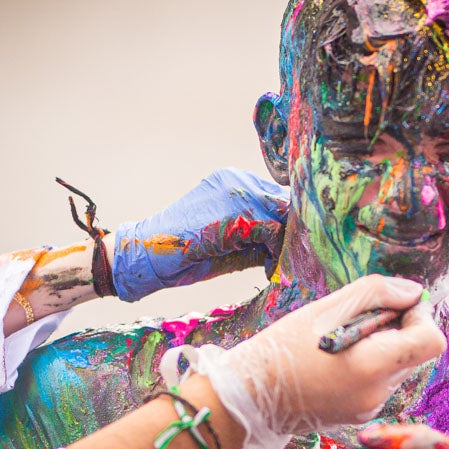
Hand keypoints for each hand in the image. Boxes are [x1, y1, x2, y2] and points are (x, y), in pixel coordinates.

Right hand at [112, 168, 288, 301]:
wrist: (149, 255)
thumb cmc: (191, 253)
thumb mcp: (235, 241)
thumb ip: (264, 235)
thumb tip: (299, 243)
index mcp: (235, 181)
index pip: (278, 195)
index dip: (289, 222)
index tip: (291, 247)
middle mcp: (236, 180)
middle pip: (284, 201)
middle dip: (290, 231)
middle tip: (289, 258)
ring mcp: (234, 192)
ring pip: (280, 214)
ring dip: (283, 243)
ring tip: (274, 265)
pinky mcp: (233, 212)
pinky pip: (271, 229)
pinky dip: (274, 252)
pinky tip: (267, 268)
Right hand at [190, 274, 446, 448]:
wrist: (248, 398)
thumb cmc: (282, 348)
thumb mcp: (327, 308)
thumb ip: (377, 293)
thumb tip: (414, 293)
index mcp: (373, 366)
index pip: (431, 340)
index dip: (419, 317)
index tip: (393, 306)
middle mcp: (378, 393)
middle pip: (416, 352)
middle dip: (397, 329)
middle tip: (355, 321)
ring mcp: (370, 408)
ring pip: (398, 366)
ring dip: (381, 347)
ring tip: (339, 342)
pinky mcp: (359, 414)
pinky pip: (380, 382)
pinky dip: (368, 365)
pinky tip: (334, 361)